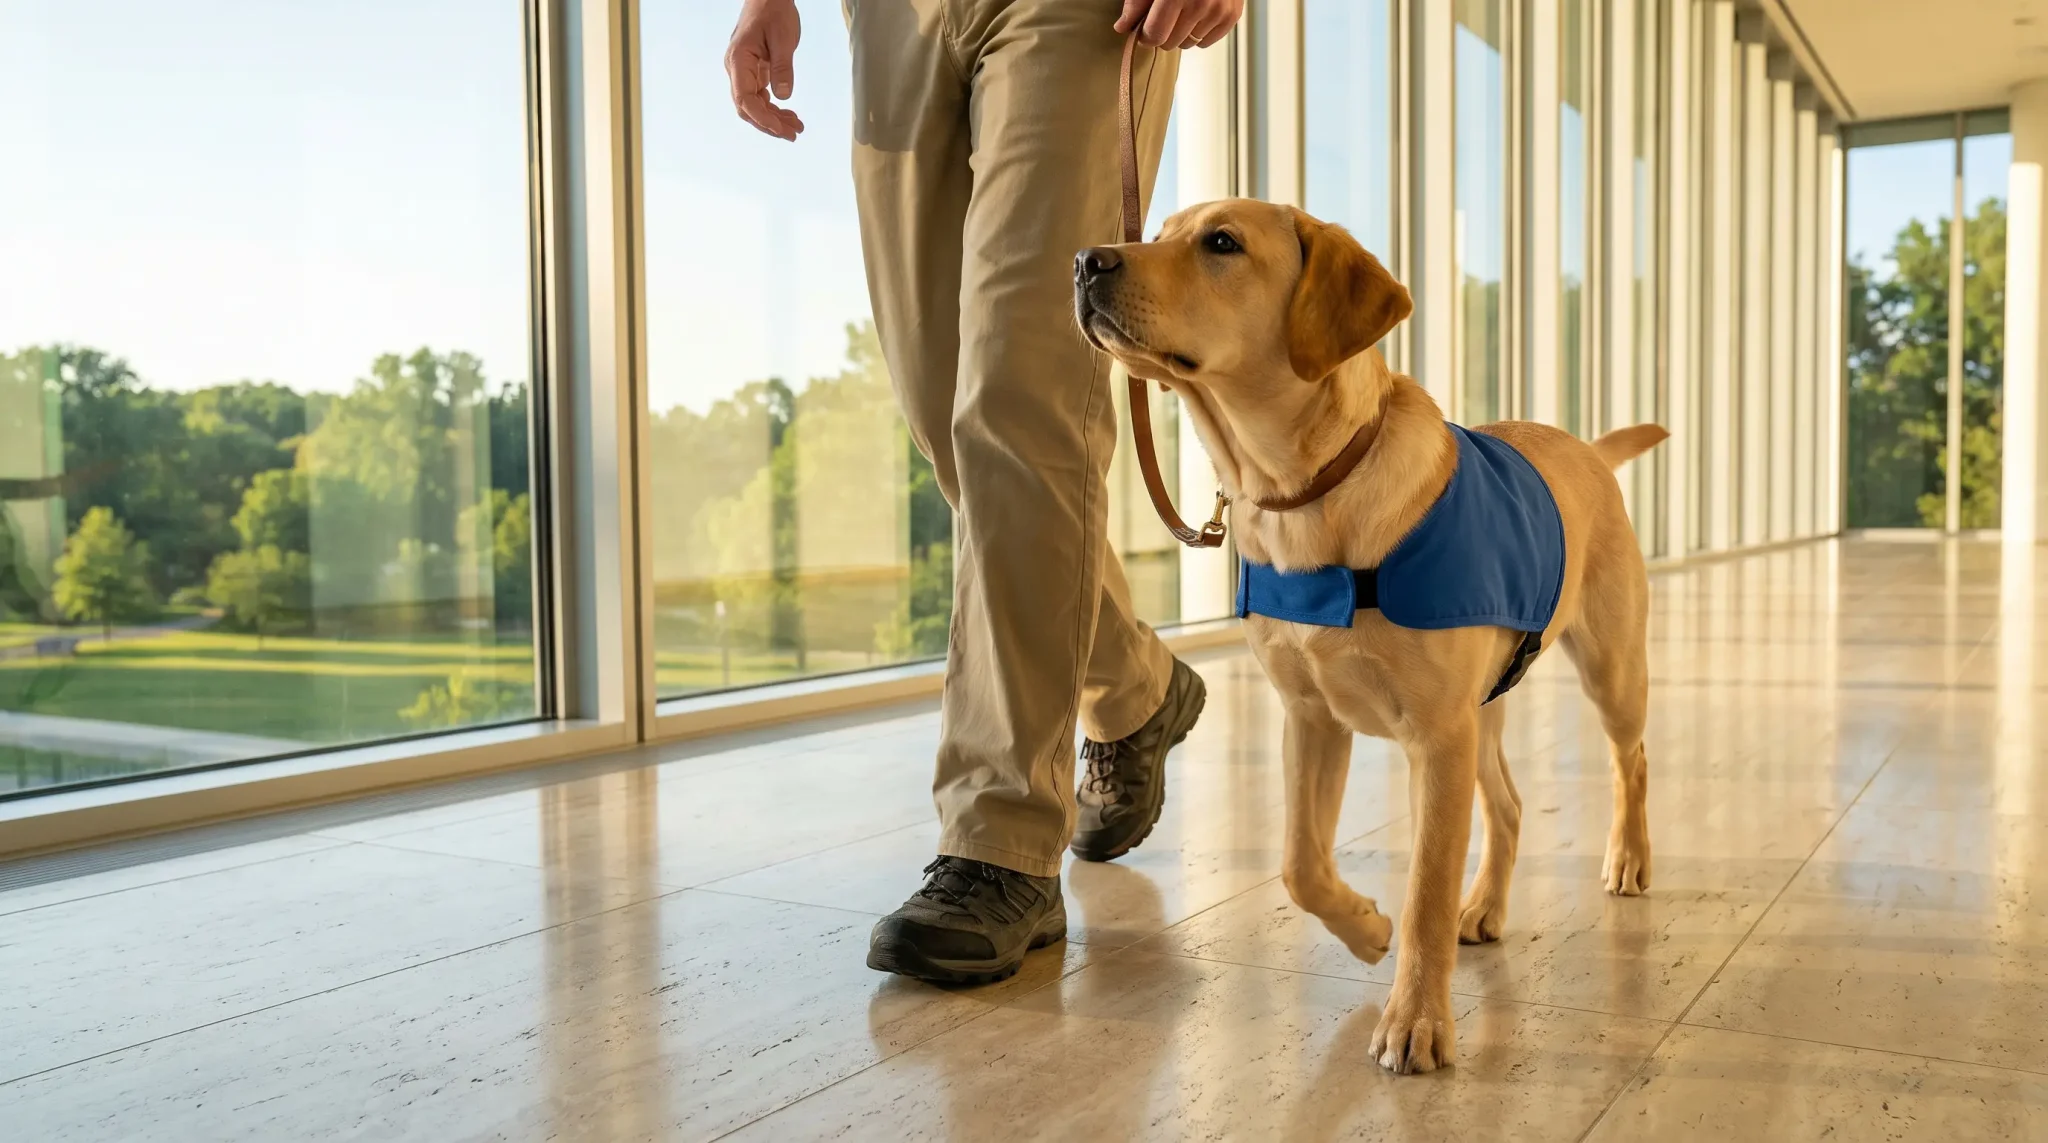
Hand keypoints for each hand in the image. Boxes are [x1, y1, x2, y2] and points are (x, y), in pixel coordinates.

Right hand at [726, 0, 803, 140]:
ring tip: (796, 127)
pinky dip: (774, 108)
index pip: (744, 98)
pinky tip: (789, 114)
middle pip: (747, 107)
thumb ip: (782, 68)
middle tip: (793, 134)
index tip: (780, 129)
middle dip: (769, 124)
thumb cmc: (773, 10)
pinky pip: (760, 96)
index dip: (762, 117)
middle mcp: (736, 69)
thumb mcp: (783, 39)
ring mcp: (743, 71)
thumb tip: (783, 97)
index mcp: (738, 60)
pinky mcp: (753, 72)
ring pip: (754, 105)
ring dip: (774, 118)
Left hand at [1115, 0, 1243, 49]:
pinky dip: (1199, 32)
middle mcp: (1200, 3)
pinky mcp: (1232, 16)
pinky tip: (1197, 14)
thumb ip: (1136, 2)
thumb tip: (1122, 27)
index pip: (1155, 36)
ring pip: (1189, 44)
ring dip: (1182, 33)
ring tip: (1183, 10)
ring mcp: (1219, 11)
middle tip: (1164, 15)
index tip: (1144, 28)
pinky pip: (1206, 42)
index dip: (1145, 35)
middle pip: (1171, 43)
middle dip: (1163, 33)